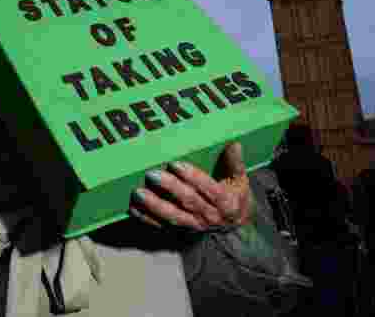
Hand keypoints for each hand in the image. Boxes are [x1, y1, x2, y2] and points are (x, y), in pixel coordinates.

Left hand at [130, 141, 251, 231]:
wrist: (235, 229)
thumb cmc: (236, 199)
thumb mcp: (241, 181)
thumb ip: (235, 163)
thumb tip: (234, 143)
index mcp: (225, 202)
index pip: (208, 189)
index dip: (192, 177)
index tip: (175, 164)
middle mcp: (209, 215)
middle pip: (188, 201)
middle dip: (169, 187)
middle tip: (152, 174)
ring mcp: (194, 225)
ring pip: (173, 216)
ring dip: (154, 206)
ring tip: (139, 193)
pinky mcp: (181, 231)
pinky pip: (162, 226)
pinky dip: (147, 219)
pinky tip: (133, 209)